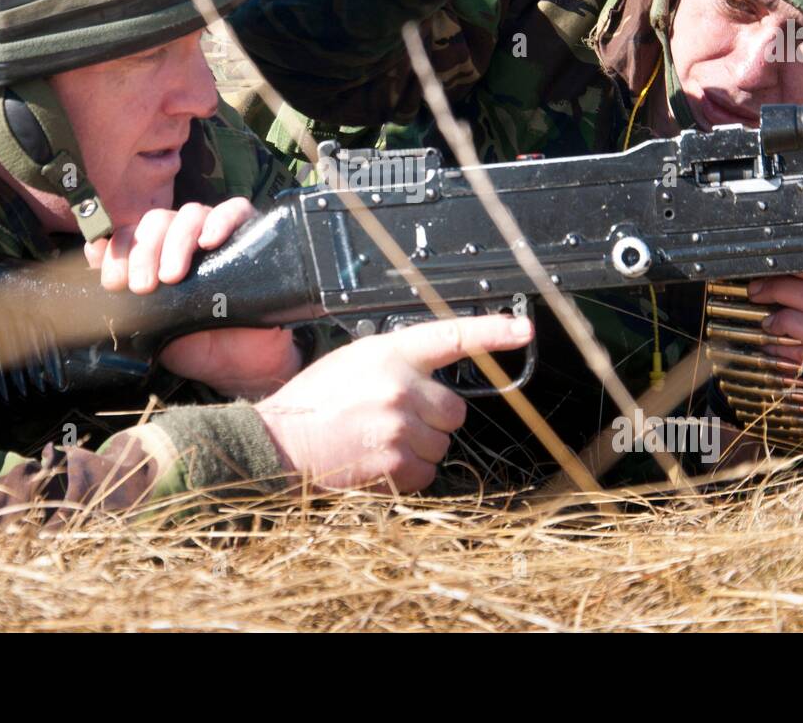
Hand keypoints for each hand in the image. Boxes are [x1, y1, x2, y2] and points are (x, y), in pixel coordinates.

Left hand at [83, 197, 301, 395]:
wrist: (241, 367)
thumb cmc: (194, 346)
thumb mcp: (148, 326)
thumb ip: (120, 294)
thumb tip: (91, 252)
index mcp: (157, 256)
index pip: (131, 233)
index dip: (119, 252)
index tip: (115, 283)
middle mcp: (185, 241)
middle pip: (158, 220)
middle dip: (144, 250)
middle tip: (144, 286)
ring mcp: (217, 237)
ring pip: (192, 213)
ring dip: (176, 240)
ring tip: (173, 275)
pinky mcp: (250, 237)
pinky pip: (237, 211)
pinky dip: (221, 220)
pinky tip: (209, 241)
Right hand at [255, 314, 534, 492]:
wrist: (279, 440)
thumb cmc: (314, 400)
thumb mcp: (354, 360)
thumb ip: (397, 363)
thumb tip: (430, 379)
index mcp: (390, 353)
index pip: (451, 336)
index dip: (492, 332)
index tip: (523, 329)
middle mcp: (401, 387)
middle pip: (455, 410)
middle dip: (434, 419)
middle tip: (396, 420)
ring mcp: (399, 427)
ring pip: (441, 445)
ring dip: (418, 448)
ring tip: (377, 441)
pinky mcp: (395, 463)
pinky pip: (425, 474)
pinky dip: (406, 474)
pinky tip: (376, 461)